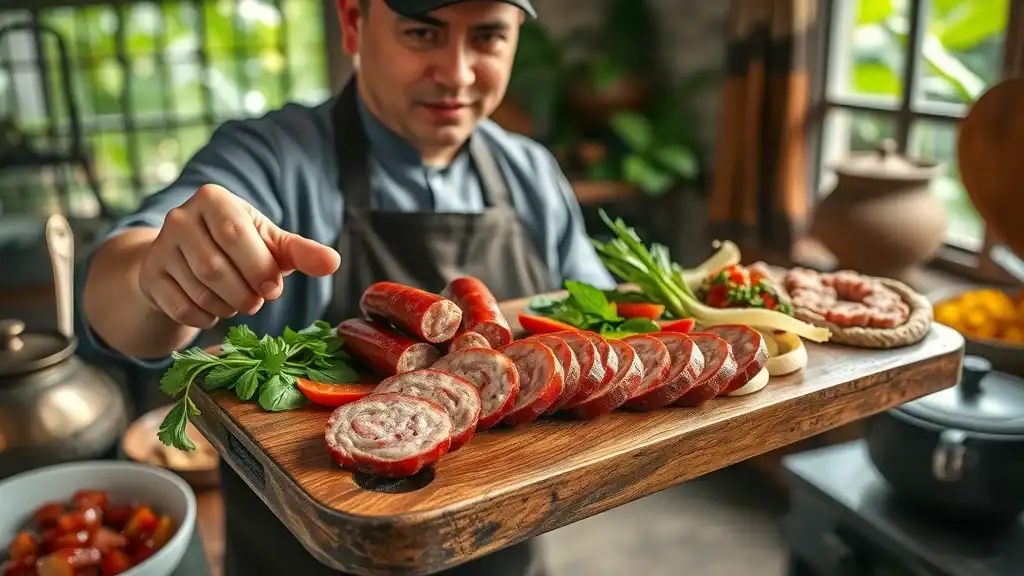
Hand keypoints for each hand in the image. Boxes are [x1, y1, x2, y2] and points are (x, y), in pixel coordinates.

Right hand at [138, 184, 340, 327]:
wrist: (190, 260)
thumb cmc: (241, 249)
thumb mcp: (272, 244)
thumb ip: (302, 252)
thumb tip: (333, 262)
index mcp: (213, 199)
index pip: (236, 235)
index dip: (259, 267)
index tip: (274, 288)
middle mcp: (179, 217)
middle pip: (215, 267)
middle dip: (244, 292)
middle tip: (258, 301)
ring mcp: (159, 247)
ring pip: (199, 290)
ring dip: (228, 306)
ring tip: (239, 302)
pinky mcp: (149, 277)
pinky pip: (182, 308)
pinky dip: (207, 318)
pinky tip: (215, 310)